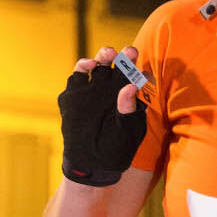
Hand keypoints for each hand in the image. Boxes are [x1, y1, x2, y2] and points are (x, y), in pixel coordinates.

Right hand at [58, 45, 147, 186]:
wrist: (90, 164)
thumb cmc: (115, 150)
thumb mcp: (125, 133)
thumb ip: (128, 111)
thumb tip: (130, 87)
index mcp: (128, 97)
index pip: (135, 78)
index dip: (138, 70)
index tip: (141, 67)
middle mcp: (112, 89)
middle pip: (118, 66)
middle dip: (123, 56)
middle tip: (127, 52)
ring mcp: (93, 89)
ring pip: (99, 65)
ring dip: (103, 56)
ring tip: (108, 55)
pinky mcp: (75, 93)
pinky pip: (78, 76)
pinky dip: (82, 68)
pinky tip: (89, 66)